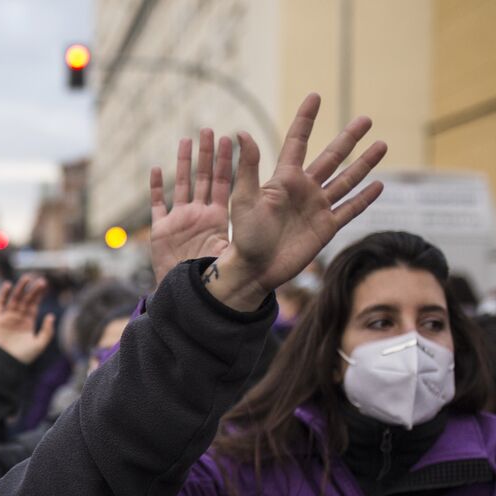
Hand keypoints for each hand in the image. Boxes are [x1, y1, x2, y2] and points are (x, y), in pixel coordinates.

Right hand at [0, 274, 54, 364]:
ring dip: (20, 288)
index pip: (34, 304)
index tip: (44, 284)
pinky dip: (3, 294)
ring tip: (27, 278)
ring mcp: (7, 317)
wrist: (5, 364)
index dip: (39, 294)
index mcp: (28, 322)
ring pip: (14, 298)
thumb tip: (51, 316)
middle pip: (25, 299)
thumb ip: (47, 331)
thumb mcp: (39, 344)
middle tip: (39, 279)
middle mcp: (18, 317)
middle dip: (32, 289)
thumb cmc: (23, 356)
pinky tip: (8, 285)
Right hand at [149, 129, 230, 285]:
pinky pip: (157, 205)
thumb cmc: (216, 279)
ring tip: (185, 141)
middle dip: (205, 154)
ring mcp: (179, 220)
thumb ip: (240, 231)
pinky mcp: (161, 230)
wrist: (192, 296)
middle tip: (208, 130)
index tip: (228, 138)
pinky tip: (156, 169)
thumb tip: (263, 213)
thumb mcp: (232, 250)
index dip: (225, 161)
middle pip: (202, 178)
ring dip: (183, 163)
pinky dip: (155, 188)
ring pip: (180, 185)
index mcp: (218, 217)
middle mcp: (199, 214)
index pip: (222, 182)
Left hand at [209, 93, 385, 310]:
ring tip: (382, 144)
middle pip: (332, 157)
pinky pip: (350, 209)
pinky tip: (379, 185)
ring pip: (346, 180)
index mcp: (283, 180)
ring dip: (364, 163)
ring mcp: (316, 208)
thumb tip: (241, 133)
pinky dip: (364, 198)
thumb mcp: (244, 199)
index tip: (315, 96)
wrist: (255, 270)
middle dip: (349, 138)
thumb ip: (248, 168)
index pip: (297, 142)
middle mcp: (303, 190)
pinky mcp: (326, 228)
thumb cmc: (244, 237)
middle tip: (367, 118)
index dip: (306, 119)